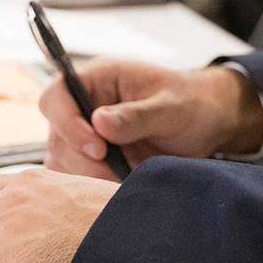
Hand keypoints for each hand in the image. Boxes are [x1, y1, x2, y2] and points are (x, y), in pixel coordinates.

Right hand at [40, 59, 262, 178]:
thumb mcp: (171, 107)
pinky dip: (93, 184)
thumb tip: (99, 122)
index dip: (67, 123)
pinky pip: (76, 175)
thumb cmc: (190, 104)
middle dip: (83, 159)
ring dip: (88, 175)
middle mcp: (85, 103)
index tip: (98, 148)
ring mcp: (86, 132)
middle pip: (57, 134)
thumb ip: (137, 115)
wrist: (206, 123)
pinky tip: (119, 182)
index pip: (56, 96)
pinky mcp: (93, 157)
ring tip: (124, 176)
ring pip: (62, 159)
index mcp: (99, 78)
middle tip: (119, 171)